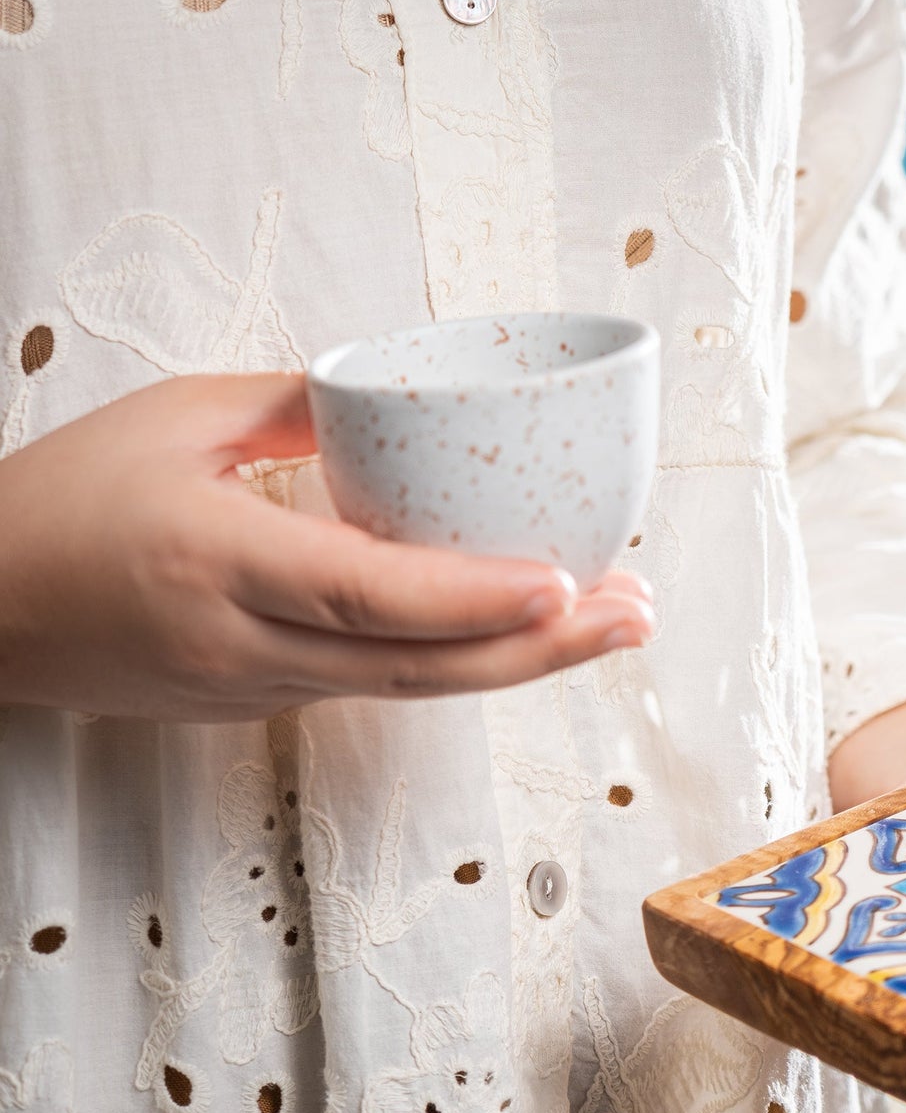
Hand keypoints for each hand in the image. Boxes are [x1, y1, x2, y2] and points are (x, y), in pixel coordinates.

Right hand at [0, 373, 655, 721]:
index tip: (566, 583)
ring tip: (608, 625)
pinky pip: (376, 685)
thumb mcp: (172, 417)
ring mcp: (255, 690)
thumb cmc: (61, 500)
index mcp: (217, 562)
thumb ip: (295, 409)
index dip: (473, 599)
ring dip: (517, 661)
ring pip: (410, 689)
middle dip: (543, 650)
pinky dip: (456, 662)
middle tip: (637, 615)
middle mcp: (245, 644)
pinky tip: (518, 634)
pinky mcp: (260, 707)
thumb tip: (397, 405)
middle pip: (419, 667)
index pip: (369, 595)